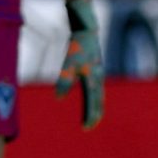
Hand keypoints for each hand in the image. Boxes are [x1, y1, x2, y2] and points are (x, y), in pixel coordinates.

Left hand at [55, 0, 104, 128]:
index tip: (86, 128)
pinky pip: (96, 87)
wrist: (87, 29)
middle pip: (98, 101)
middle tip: (90, 126)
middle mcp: (98, 77)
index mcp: (93, 78)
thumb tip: (59, 98)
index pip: (93, 103)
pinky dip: (95, 96)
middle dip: (94, 114)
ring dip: (95, 106)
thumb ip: (65, 80)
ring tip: (92, 116)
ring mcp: (98, 72)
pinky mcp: (95, 68)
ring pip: (98, 94)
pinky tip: (90, 96)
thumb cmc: (77, 46)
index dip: (90, 116)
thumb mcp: (68, 63)